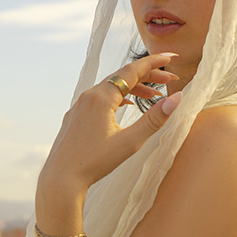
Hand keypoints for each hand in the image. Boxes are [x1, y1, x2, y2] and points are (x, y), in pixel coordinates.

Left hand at [37, 52, 182, 199]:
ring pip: (110, 87)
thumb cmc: (95, 162)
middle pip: (123, 77)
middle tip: (170, 78)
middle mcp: (89, 95)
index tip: (171, 57)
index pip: (133, 70)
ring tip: (153, 95)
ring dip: (133, 88)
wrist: (60, 179)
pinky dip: (117, 97)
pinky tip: (125, 105)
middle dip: (148, 76)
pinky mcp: (75, 116)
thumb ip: (154, 119)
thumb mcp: (130, 142)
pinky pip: (99, 97)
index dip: (154, 62)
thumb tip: (176, 98)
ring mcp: (79, 105)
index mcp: (102, 97)